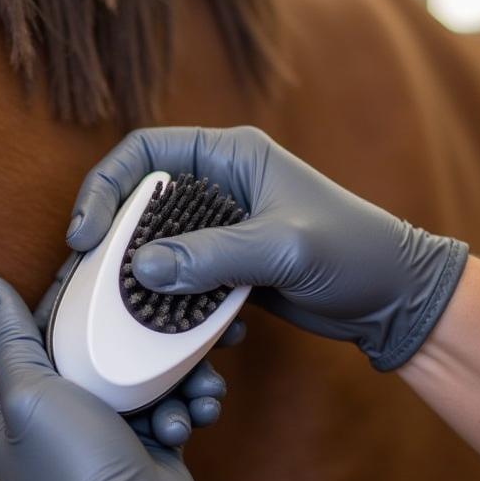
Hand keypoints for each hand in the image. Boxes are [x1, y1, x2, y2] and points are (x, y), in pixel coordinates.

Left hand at [0, 274, 223, 480]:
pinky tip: (194, 416)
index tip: (106, 272)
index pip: (39, 335)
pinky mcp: (141, 445)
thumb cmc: (74, 470)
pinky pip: (164, 404)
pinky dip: (182, 408)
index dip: (73, 303)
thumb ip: (10, 338)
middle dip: (135, 343)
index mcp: (10, 411)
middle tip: (167, 323)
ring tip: (196, 386)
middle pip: (95, 352)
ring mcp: (99, 433)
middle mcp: (52, 421)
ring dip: (173, 378)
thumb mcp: (31, 395)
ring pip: (138, 376)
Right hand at [66, 126, 467, 370]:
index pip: (144, 152)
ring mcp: (223, 227)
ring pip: (157, 243)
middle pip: (141, 199)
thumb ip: (212, 255)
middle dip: (114, 239)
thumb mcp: (283, 249)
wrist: (394, 297)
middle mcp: (220, 185)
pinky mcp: (229, 264)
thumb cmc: (353, 252)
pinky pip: (183, 277)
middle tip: (93, 279)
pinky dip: (173, 301)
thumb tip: (142, 267)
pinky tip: (181, 328)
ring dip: (141, 276)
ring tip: (128, 310)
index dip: (105, 186)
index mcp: (230, 156)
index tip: (86, 234)